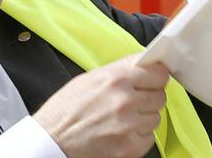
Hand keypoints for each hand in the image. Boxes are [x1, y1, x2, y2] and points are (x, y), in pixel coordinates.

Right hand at [32, 53, 168, 157]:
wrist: (51, 140)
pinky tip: (120, 132)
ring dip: (143, 117)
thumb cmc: (64, 110)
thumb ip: (119, 70)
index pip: (158, 72)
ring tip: (122, 118)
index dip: (155, 76)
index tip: (153, 79)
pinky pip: (148, 137)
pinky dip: (138, 135)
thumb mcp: (88, 78)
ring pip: (155, 117)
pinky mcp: (129, 147)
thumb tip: (141, 64)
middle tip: (132, 100)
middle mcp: (125, 100)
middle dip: (149, 97)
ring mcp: (128, 125)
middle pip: (160, 95)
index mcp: (115, 78)